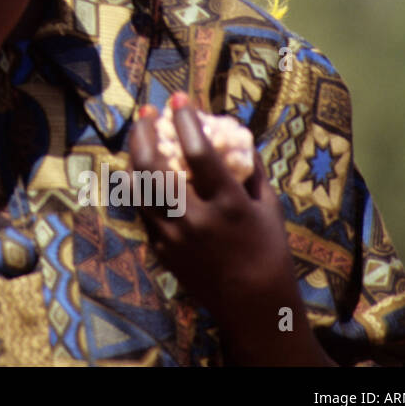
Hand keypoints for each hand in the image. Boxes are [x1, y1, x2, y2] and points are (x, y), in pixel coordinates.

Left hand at [129, 93, 332, 363]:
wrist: (252, 306)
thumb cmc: (268, 251)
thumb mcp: (268, 206)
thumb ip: (250, 169)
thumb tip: (235, 133)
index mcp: (228, 205)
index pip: (199, 153)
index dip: (186, 121)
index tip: (179, 99)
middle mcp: (194, 219)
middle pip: (154, 167)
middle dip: (146, 133)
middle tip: (148, 113)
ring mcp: (172, 236)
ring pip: (139, 187)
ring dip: (136, 155)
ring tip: (141, 134)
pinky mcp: (160, 248)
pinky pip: (142, 208)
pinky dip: (139, 183)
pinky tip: (141, 167)